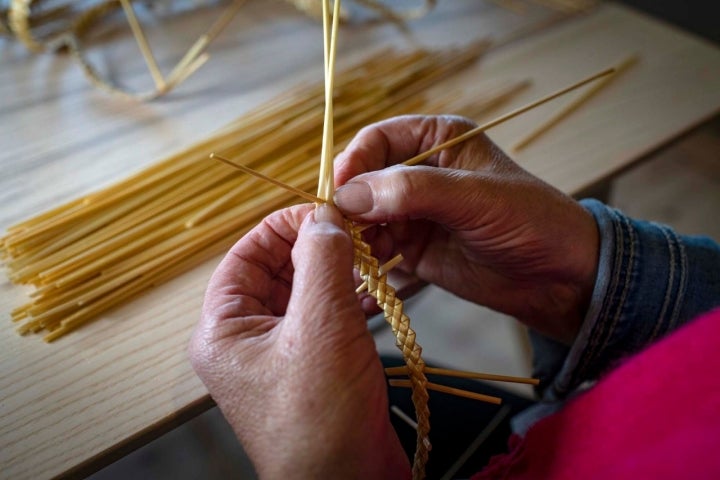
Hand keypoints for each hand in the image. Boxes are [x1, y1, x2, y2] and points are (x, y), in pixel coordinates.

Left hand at [189, 204, 408, 478]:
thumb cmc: (321, 419)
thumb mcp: (321, 327)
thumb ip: (321, 261)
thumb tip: (324, 216)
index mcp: (224, 329)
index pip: (247, 254)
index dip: (284, 226)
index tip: (324, 211)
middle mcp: (245, 340)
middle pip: (278, 271)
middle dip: (317, 249)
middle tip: (356, 233)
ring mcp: (279, 356)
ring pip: (306, 293)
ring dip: (338, 274)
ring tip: (372, 258)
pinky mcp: (311, 368)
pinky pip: (325, 319)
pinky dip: (348, 301)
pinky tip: (376, 292)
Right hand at [334, 115, 598, 343]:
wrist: (559, 278)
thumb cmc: (530, 221)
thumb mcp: (475, 198)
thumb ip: (413, 190)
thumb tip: (350, 194)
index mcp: (436, 141)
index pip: (377, 141)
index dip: (353, 163)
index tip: (338, 193)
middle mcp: (419, 174)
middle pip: (363, 182)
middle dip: (349, 208)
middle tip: (340, 234)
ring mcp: (414, 214)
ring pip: (364, 220)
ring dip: (355, 240)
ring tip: (356, 262)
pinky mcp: (414, 250)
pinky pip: (378, 255)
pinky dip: (368, 268)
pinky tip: (364, 284)